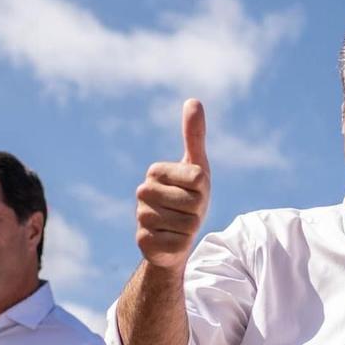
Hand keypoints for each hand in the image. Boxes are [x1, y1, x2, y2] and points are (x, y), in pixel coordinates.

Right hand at [136, 99, 210, 268]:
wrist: (173, 237)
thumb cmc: (188, 198)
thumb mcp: (197, 167)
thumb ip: (194, 135)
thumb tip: (193, 100)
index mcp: (156, 171)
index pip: (198, 179)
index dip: (203, 190)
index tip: (193, 193)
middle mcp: (143, 192)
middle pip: (193, 202)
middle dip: (198, 210)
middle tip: (187, 211)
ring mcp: (141, 217)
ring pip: (187, 225)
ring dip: (190, 229)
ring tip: (179, 226)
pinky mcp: (143, 242)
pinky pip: (178, 243)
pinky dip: (181, 244)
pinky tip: (170, 240)